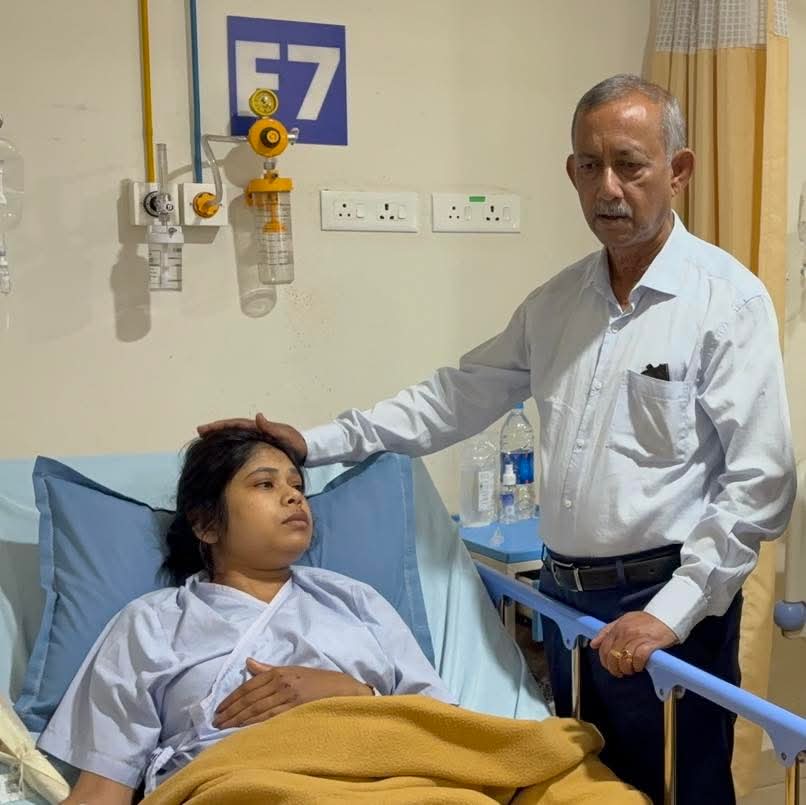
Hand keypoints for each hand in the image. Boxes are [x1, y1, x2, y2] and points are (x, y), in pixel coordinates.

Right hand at [197, 413, 307, 463]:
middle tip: (200, 431)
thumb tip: (258, 416)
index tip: (206, 428)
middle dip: (216, 428)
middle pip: (232, 427)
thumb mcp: (286, 436)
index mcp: (260, 427)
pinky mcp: (260, 443)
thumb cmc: (297, 443)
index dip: (221, 425)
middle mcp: (257, 429)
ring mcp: (258, 436)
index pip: (236, 424)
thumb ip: (272, 428)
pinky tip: (224, 446)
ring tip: (206, 437)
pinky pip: (241, 440)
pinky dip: (231, 441)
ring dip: (222, 433)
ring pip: (235, 433)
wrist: (307, 449)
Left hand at [212, 659, 371, 728]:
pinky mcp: (295, 709)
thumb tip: (248, 663)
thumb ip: (268, 669)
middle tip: (216, 721)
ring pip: (257, 710)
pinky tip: (244, 730)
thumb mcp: (292, 671)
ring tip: (224, 727)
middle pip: (250, 699)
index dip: (231, 698)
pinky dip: (255, 724)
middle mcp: (281, 683)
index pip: (248, 686)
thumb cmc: (316, 681)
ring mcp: (288, 697)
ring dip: (238, 719)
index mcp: (278, 672)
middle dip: (231, 711)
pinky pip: (270, 718)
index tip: (219, 709)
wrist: (341, 689)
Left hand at [589, 611, 677, 677]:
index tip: (608, 666)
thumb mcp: (623, 620)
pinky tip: (639, 667)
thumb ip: (607, 631)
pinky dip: (637, 665)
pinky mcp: (650, 644)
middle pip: (613, 655)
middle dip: (614, 667)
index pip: (604, 647)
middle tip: (619, 672)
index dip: (604, 660)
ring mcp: (638, 637)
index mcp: (618, 626)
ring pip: (624, 659)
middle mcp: (626, 632)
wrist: (667, 616)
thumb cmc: (645, 620)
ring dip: (626, 669)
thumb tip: (594, 644)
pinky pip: (638, 658)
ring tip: (630, 670)